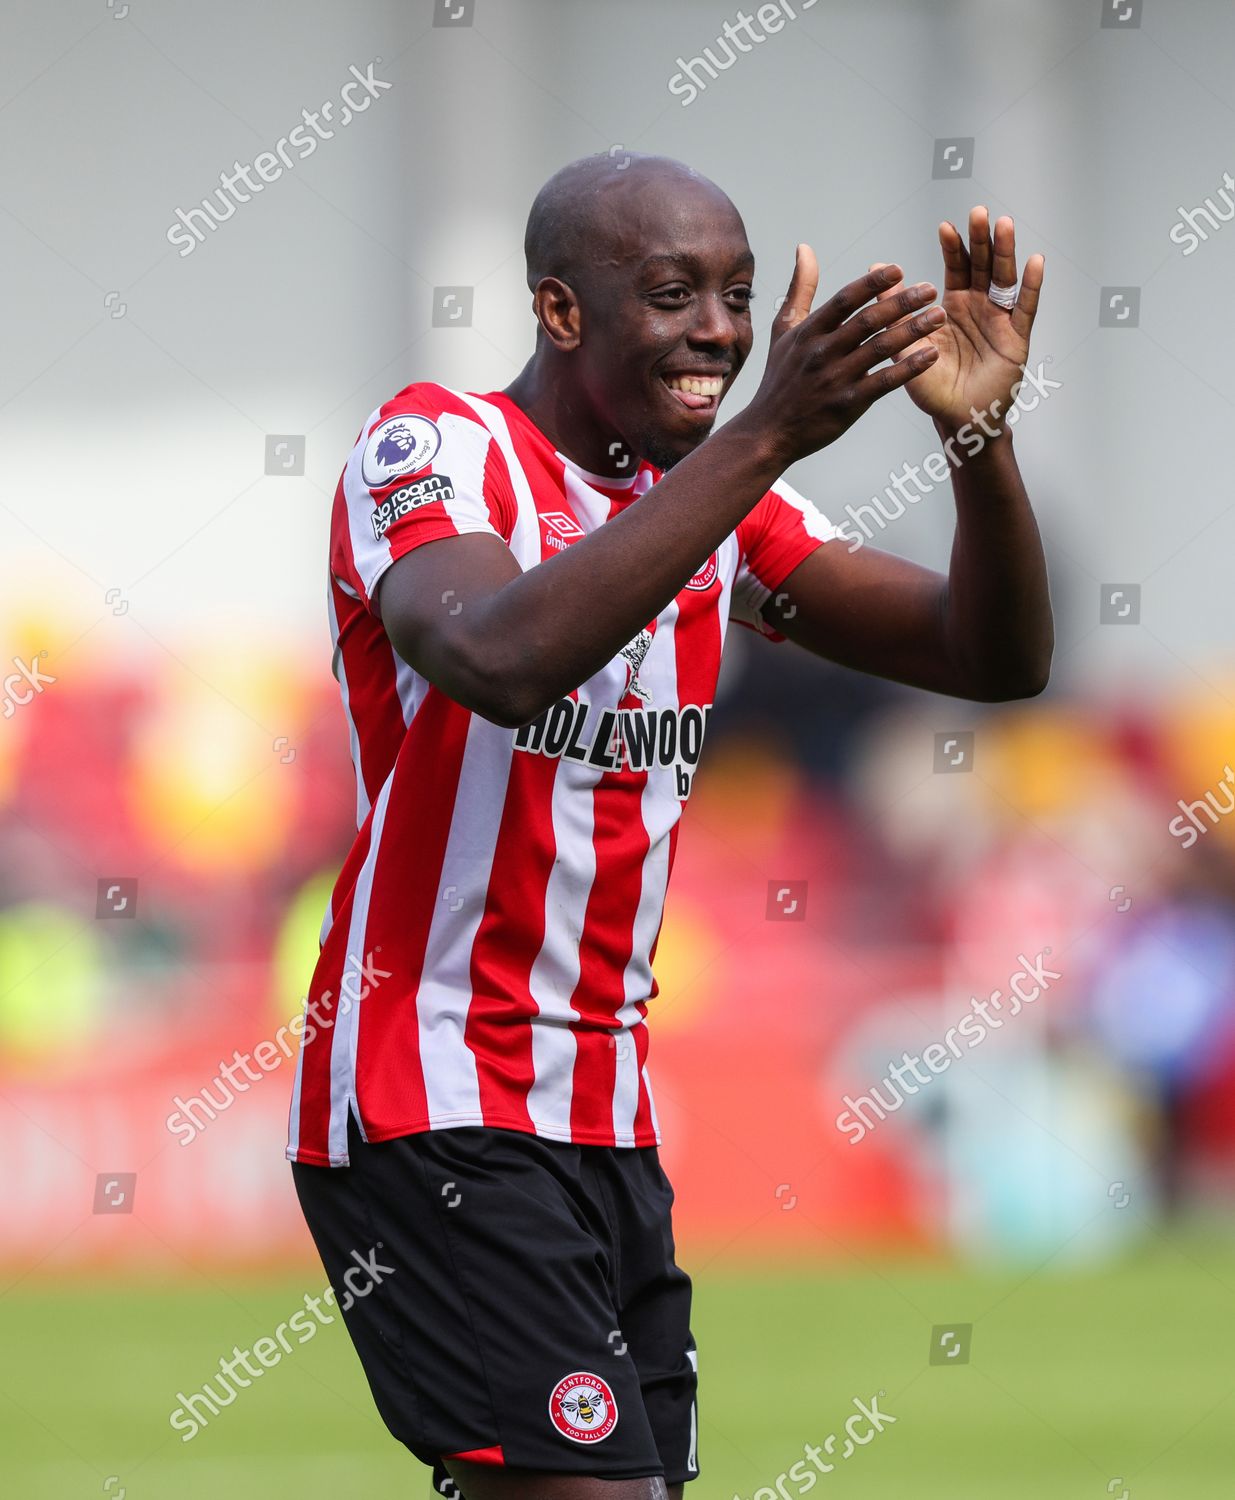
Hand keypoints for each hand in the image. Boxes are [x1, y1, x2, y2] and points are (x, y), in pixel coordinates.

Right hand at [745, 245, 946, 465]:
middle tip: (931, 289)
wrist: (768, 432)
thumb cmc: (779, 380)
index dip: (873, 283)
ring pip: (880, 349)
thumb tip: (805, 249)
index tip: (899, 270)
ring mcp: (835, 379)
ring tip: (939, 316)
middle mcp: (822, 352)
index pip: (845, 299)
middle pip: (867, 321)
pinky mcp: (847, 404)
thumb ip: (800, 289)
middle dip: (902, 303)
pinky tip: (932, 355)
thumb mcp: (783, 330)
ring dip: (913, 330)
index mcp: (808, 331)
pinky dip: (909, 368)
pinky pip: (884, 382)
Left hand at [869, 208, 1043, 431]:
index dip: (953, 247)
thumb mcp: (907, 346)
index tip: (946, 226)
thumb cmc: (931, 387)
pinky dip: (1031, 286)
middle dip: (981, 240)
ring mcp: (999, 320)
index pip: (956, 268)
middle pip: (983, 266)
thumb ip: (895, 309)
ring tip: (1004, 224)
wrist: (955, 420)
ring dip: (1005, 252)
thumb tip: (876, 270)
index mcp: (953, 306)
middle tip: (978, 212)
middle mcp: (979, 308)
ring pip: (1004, 279)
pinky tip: (1034, 262)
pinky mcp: (1016, 338)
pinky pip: (1025, 308)